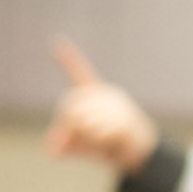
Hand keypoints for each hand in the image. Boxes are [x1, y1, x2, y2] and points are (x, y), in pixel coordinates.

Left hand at [44, 39, 158, 174]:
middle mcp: (105, 94)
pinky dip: (99, 144)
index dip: (68, 58)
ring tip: (99, 142)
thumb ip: (60, 145)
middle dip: (65, 130)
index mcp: (93, 93)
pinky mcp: (126, 123)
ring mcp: (117, 107)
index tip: (56, 41)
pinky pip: (100, 135)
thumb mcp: (78, 145)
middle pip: (71, 108)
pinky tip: (109, 143)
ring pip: (84, 123)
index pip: (79, 72)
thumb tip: (52, 150)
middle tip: (65, 146)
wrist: (140, 150)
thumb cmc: (104, 143)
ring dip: (84, 139)